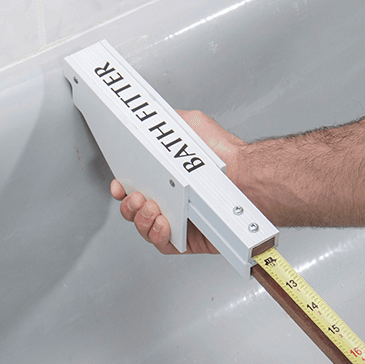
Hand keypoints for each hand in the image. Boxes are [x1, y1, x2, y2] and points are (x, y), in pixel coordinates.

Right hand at [110, 110, 249, 254]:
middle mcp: (171, 201)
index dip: (123, 188)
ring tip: (151, 207)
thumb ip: (168, 123)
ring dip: (140, 219)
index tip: (119, 184)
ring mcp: (178, 222)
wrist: (245, 178)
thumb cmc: (225, 154)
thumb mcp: (191, 124)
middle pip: (134, 210)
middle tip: (137, 197)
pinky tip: (163, 222)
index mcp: (167, 179)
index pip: (135, 187)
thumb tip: (152, 119)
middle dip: (129, 205)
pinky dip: (157, 235)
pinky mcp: (188, 242)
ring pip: (145, 228)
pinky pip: (163, 245)